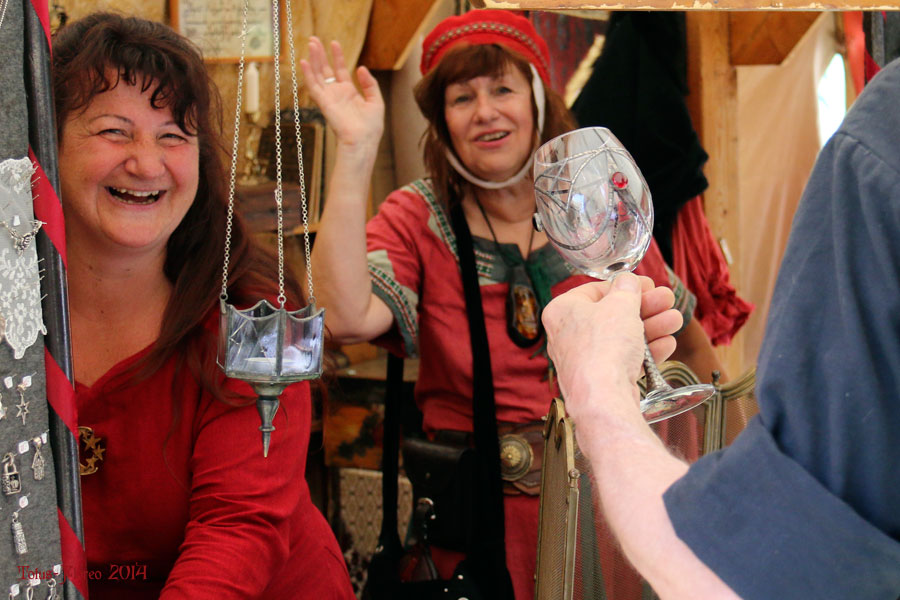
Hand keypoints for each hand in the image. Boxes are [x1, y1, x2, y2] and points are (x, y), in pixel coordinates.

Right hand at [300, 37, 383, 148]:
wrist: (363, 141)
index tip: (334, 43)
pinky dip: (308, 74)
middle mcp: (337, 94)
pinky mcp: (324, 103)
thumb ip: (369, 84)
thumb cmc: (371, 127)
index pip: (340, 70)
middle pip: (325, 70)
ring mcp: (329, 98)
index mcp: (349, 93)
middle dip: (320, 55)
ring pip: (318, 75)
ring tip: (311, 43)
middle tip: (314, 39)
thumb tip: (360, 67)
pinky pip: (313, 86)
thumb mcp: (376, 101)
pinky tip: (304, 61)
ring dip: (313, 59)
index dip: (337, 56)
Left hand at [542, 273, 681, 417]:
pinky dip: (646, 351)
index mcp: (562, 311)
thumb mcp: (620, 305)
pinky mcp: (601, 379)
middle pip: (613, 314)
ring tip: (675, 320)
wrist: (603, 398)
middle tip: (667, 300)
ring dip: (652, 327)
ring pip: (622, 337)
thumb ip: (626, 289)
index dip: (625, 285)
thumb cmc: (603, 346)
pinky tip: (667, 343)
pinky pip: (624, 359)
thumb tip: (627, 281)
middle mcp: (569, 335)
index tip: (647, 284)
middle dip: (646, 307)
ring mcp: (585, 359)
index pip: (595, 290)